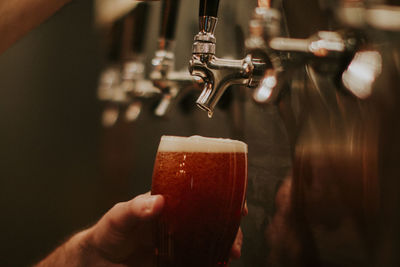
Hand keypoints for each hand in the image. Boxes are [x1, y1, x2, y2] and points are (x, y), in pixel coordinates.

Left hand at [85, 192, 245, 264]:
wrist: (99, 260)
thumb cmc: (110, 230)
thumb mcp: (120, 215)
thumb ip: (136, 208)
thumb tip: (159, 202)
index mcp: (170, 204)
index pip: (201, 195)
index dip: (223, 198)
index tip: (240, 206)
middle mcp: (179, 222)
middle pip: (213, 221)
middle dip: (230, 228)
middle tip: (236, 240)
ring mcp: (180, 242)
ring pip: (209, 242)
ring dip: (225, 247)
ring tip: (232, 254)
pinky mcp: (176, 261)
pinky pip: (198, 260)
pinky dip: (211, 262)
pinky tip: (219, 265)